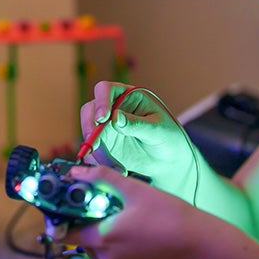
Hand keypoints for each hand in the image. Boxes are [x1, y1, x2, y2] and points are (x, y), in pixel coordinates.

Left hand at [66, 165, 215, 258]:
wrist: (198, 244)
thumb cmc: (168, 215)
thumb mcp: (134, 190)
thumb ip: (101, 178)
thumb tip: (76, 172)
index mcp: (101, 238)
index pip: (64, 233)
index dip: (62, 218)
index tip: (67, 203)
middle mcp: (105, 258)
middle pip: (80, 239)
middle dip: (85, 221)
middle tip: (98, 202)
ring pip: (96, 248)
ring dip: (100, 231)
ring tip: (118, 212)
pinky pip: (112, 255)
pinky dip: (114, 242)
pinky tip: (131, 226)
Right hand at [79, 81, 201, 198]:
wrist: (170, 161)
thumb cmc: (168, 137)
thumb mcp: (157, 129)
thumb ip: (136, 124)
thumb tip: (115, 118)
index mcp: (128, 96)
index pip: (106, 90)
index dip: (101, 101)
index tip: (102, 118)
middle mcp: (112, 109)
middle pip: (89, 110)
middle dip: (89, 126)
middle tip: (94, 143)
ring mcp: (106, 127)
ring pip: (88, 133)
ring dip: (96, 148)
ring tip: (115, 164)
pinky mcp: (104, 145)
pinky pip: (93, 151)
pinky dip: (100, 161)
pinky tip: (118, 168)